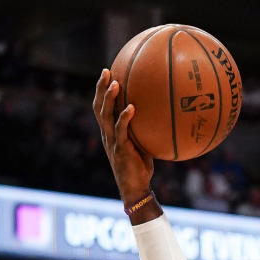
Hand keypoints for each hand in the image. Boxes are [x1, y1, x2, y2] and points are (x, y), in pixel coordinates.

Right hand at [92, 68, 154, 206]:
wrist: (136, 188)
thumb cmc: (141, 167)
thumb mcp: (142, 144)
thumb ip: (144, 129)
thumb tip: (161, 114)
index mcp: (110, 132)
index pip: (101, 107)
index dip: (101, 91)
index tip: (107, 73)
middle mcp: (107, 135)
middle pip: (98, 107)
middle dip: (101, 88)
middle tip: (106, 71)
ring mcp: (112, 142)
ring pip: (105, 116)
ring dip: (109, 99)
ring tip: (115, 83)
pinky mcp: (120, 150)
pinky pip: (121, 131)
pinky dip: (125, 118)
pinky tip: (131, 107)